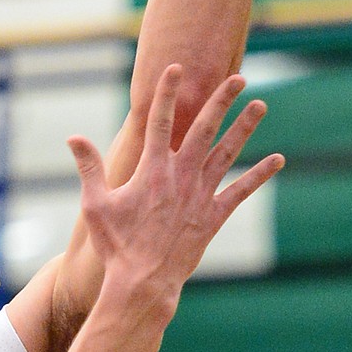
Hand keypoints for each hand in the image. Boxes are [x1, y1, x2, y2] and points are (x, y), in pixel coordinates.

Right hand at [68, 65, 282, 312]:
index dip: (168, 93)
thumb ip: (89, 167)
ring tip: (260, 105)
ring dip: (244, 128)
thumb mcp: (96, 204)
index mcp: (152, 170)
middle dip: (221, 100)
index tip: (176, 69)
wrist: (143, 282)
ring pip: (227, 153)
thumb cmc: (116, 245)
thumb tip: (73, 137)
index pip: (160, 121)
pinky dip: (259, 175)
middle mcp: (180, 176)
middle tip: (239, 78)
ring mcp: (201, 195)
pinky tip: (277, 160)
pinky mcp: (214, 216)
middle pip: (204, 128)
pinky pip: (241, 191)